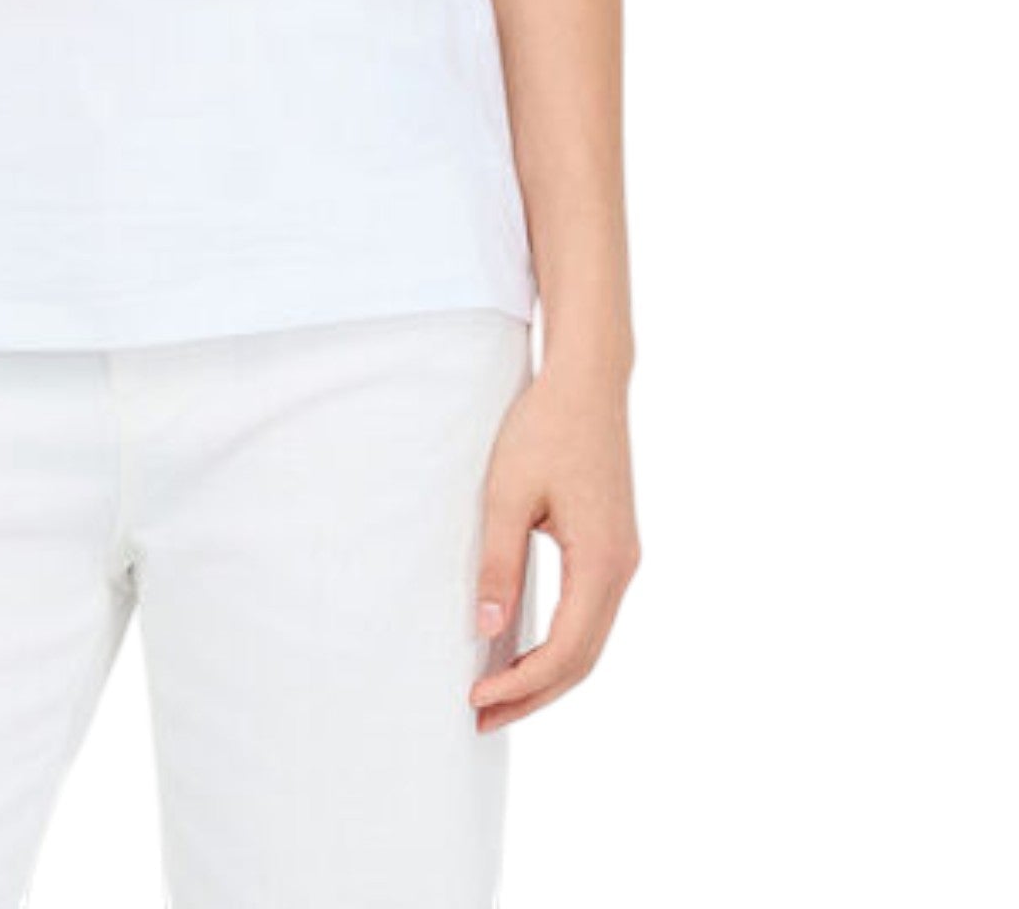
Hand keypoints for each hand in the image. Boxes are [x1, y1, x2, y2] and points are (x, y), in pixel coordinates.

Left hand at [468, 359, 640, 731]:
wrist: (588, 380)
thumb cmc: (545, 428)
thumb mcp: (507, 494)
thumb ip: (498, 564)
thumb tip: (487, 632)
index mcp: (601, 562)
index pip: (565, 651)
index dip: (521, 684)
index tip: (476, 697)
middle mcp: (622, 568)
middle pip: (583, 659)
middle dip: (533, 694)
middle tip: (481, 717)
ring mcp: (623, 558)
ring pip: (589, 640)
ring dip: (547, 673)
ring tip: (498, 694)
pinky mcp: (613, 545)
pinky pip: (590, 612)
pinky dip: (559, 643)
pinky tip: (524, 648)